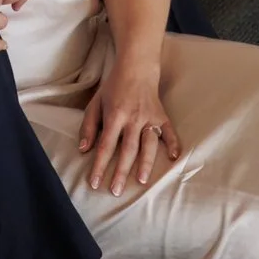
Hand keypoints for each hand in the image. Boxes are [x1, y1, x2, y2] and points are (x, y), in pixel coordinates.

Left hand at [80, 68, 178, 194]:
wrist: (136, 67)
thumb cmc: (113, 87)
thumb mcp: (95, 103)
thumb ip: (88, 127)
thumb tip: (84, 150)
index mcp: (114, 116)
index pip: (105, 146)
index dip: (99, 166)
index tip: (94, 183)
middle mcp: (132, 118)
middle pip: (126, 149)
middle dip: (120, 172)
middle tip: (116, 191)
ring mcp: (149, 117)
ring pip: (148, 144)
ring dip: (145, 162)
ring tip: (142, 180)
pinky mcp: (162, 115)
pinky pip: (169, 131)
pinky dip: (173, 144)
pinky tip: (174, 158)